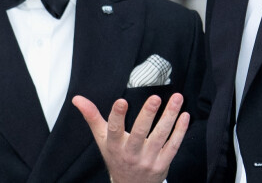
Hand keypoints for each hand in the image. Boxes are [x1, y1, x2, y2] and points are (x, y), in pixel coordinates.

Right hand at [72, 93, 188, 182]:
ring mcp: (149, 160)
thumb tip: (77, 98)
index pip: (114, 130)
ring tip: (177, 97)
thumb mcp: (102, 138)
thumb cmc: (115, 156)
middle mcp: (131, 154)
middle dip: (147, 115)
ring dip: (170, 116)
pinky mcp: (163, 164)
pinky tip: (185, 115)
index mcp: (115, 145)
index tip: (122, 101)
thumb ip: (92, 116)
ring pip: (161, 137)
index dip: (117, 116)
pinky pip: (173, 146)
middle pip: (140, 133)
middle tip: (155, 97)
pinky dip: (180, 131)